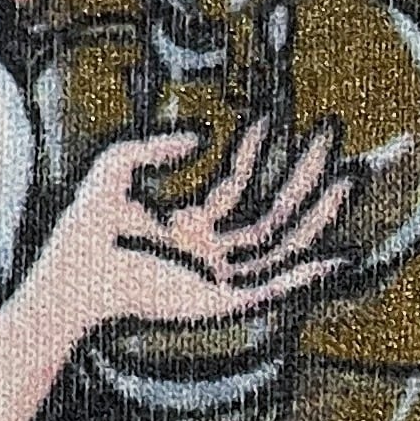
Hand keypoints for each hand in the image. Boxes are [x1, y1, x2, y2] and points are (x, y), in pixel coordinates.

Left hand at [36, 119, 353, 336]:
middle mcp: (210, 252)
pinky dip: (306, 277)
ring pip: (283, 245)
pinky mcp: (220, 303)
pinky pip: (273, 289)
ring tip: (347, 181)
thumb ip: (152, 146)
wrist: (72, 278)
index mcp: (188, 226)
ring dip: (318, 216)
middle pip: (274, 211)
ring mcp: (218, 277)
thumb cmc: (82, 232)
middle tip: (331, 142)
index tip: (273, 117)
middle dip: (307, 177)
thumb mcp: (114, 169)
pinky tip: (336, 257)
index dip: (256, 149)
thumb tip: (198, 139)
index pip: (237, 183)